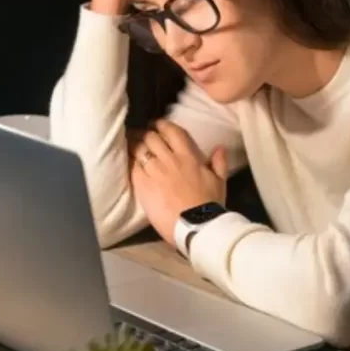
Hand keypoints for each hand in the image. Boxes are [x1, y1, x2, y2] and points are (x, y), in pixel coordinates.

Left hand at [128, 120, 229, 246]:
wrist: (195, 225)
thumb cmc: (209, 205)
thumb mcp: (219, 182)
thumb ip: (219, 163)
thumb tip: (220, 147)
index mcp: (188, 156)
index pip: (173, 132)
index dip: (162, 125)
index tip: (157, 125)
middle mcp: (169, 159)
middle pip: (152, 137)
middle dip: (146, 134)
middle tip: (143, 135)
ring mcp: (154, 170)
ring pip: (139, 148)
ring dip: (135, 144)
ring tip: (131, 145)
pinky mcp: (142, 184)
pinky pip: (132, 165)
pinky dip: (131, 161)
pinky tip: (129, 161)